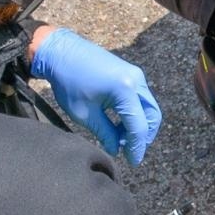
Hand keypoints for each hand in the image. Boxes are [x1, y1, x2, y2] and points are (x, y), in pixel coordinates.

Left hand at [30, 28, 162, 164]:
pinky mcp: (131, 73)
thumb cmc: (68, 82)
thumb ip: (105, 133)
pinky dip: (136, 113)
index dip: (137, 147)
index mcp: (125, 90)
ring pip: (149, 106)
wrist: (61, 52)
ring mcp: (136, 75)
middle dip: (144, 136)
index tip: (133, 162)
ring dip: (140, 124)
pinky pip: (141, 97)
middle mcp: (136, 81)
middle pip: (152, 115)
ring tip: (122, 138)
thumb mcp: (84, 113)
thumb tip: (117, 149)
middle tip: (131, 151)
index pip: (138, 126)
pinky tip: (121, 123)